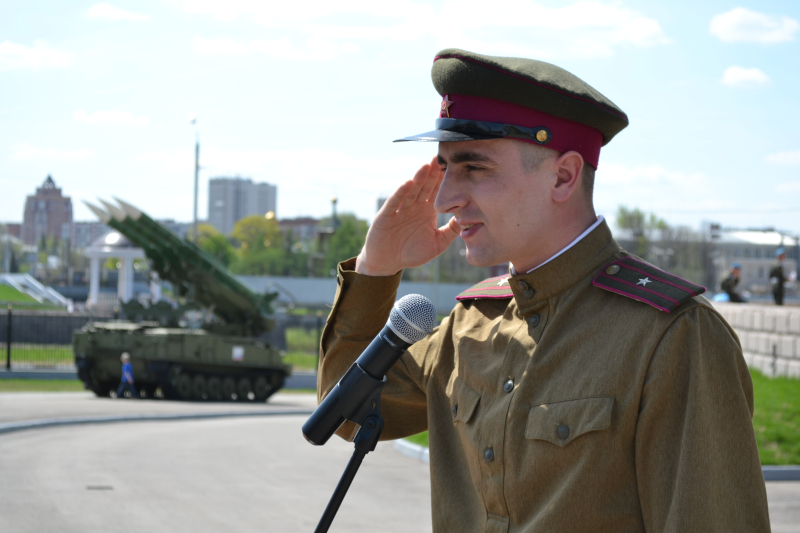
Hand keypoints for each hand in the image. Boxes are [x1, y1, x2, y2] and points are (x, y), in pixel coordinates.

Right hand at [356, 156, 460, 275]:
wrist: (387, 263)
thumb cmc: (411, 253)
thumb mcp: (437, 243)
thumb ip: (451, 231)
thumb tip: (468, 218)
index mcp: (427, 210)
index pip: (438, 191)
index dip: (445, 180)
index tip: (456, 166)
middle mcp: (414, 206)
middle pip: (426, 186)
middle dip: (433, 172)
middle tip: (443, 157)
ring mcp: (400, 209)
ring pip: (412, 190)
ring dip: (419, 178)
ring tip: (427, 166)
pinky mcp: (386, 215)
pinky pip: (395, 202)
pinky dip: (401, 192)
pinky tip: (408, 183)